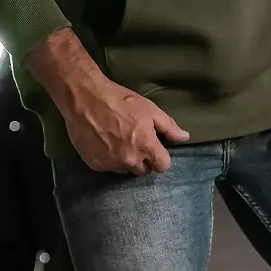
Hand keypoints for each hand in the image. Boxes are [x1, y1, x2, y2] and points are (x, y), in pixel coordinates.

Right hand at [28, 27, 189, 173]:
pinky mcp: (95, 164)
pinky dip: (108, 158)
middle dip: (143, 159)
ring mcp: (110, 164)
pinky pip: (108, 167)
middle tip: (135, 141)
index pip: (163, 166)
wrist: (85, 99)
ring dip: (125, 160)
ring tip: (118, 141)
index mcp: (146, 147)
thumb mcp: (149, 109)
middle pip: (144, 171)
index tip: (155, 147)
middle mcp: (129, 160)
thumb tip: (185, 138)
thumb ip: (169, 126)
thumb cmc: (120, 101)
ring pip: (125, 170)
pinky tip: (104, 142)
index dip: (161, 157)